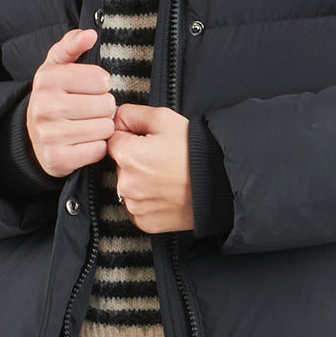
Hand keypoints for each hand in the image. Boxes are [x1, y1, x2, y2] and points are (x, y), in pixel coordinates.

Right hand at [24, 28, 116, 177]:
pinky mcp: (56, 159)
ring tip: (90, 125)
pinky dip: (97, 147)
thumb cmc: (53, 97)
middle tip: (93, 109)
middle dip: (105, 107)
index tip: (93, 88)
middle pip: (104, 104)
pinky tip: (86, 142)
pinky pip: (96, 151)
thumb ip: (72, 45)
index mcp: (47, 79)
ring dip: (103, 128)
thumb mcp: (57, 67)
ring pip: (103, 128)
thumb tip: (89, 33)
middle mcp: (44, 106)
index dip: (102, 84)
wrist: (34, 135)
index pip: (99, 78)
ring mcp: (49, 134)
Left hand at [106, 103, 194, 233]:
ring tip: (169, 176)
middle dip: (137, 159)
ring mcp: (135, 206)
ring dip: (142, 181)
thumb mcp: (166, 119)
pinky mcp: (145, 222)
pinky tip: (167, 192)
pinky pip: (138, 207)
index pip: (113, 139)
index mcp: (127, 155)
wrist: (222, 184)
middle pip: (121, 164)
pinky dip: (149, 201)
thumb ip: (133, 114)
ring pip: (129, 186)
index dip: (132, 136)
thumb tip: (117, 117)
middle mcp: (126, 183)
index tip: (150, 140)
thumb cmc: (198, 152)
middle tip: (165, 158)